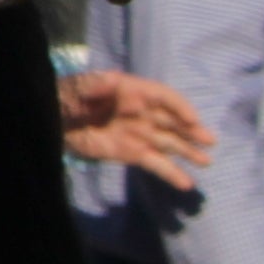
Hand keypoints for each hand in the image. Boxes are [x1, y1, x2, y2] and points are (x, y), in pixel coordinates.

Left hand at [61, 68, 214, 189]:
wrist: (53, 121)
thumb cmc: (66, 96)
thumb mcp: (78, 87)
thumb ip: (96, 84)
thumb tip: (113, 79)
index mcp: (131, 91)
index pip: (163, 96)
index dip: (179, 106)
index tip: (192, 120)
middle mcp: (140, 112)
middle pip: (171, 120)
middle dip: (191, 130)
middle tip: (210, 141)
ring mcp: (138, 133)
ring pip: (169, 142)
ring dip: (188, 151)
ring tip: (206, 162)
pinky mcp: (132, 153)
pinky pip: (156, 163)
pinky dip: (171, 173)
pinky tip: (186, 183)